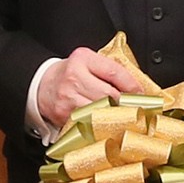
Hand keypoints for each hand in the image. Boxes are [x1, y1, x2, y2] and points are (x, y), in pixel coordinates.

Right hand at [32, 46, 146, 132]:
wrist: (42, 85)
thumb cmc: (69, 74)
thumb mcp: (87, 63)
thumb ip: (108, 71)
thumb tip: (136, 88)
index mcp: (83, 59)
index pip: (114, 72)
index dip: (132, 85)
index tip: (141, 94)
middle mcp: (74, 76)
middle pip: (110, 94)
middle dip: (125, 103)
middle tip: (135, 108)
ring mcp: (68, 96)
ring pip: (101, 110)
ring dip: (114, 115)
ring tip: (120, 116)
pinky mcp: (64, 113)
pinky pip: (89, 121)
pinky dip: (99, 123)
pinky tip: (104, 123)